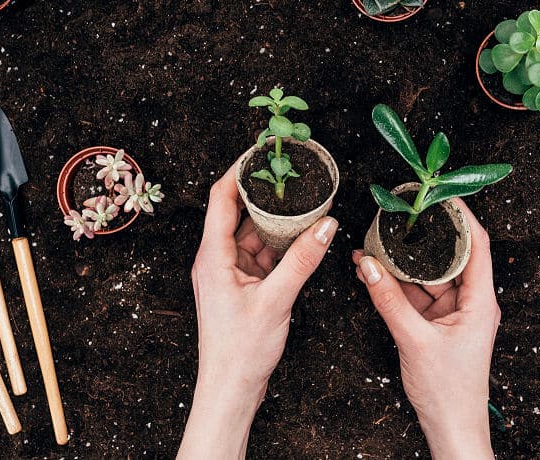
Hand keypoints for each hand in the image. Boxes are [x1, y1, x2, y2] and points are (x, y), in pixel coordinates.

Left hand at [178, 164, 337, 459]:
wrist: (230, 390)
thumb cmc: (241, 351)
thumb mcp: (277, 300)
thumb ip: (303, 260)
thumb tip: (326, 224)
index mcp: (213, 256)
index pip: (221, 198)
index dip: (238, 170)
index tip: (260, 150)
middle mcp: (216, 259)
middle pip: (238, 212)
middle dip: (264, 192)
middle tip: (291, 171)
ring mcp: (228, 273)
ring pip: (253, 234)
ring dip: (276, 220)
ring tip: (303, 200)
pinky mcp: (240, 287)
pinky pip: (261, 255)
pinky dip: (279, 245)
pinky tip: (302, 237)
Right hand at [353, 199, 498, 459]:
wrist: (451, 428)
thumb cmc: (448, 391)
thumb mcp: (413, 340)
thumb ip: (389, 300)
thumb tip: (368, 265)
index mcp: (481, 301)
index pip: (477, 245)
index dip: (461, 216)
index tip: (440, 194)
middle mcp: (472, 302)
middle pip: (451, 255)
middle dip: (424, 235)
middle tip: (402, 213)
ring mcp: (456, 313)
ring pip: (431, 275)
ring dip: (405, 262)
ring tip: (378, 242)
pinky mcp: (440, 324)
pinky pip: (419, 295)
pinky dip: (399, 284)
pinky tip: (376, 273)